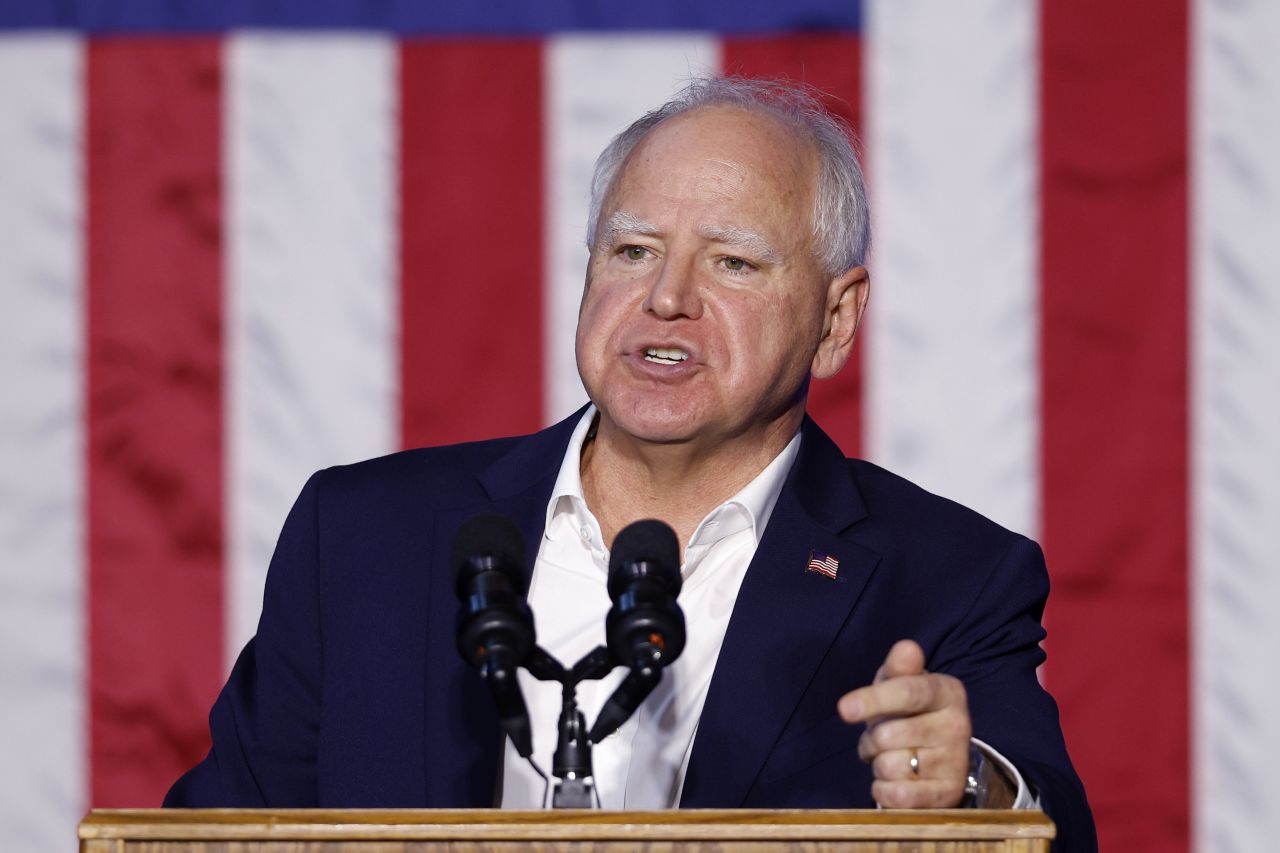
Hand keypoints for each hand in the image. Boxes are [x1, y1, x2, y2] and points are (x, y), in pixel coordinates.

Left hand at [836, 639, 970, 807]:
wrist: (940, 755)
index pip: (907, 693)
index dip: (873, 700)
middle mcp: (959, 725)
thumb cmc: (909, 711)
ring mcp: (955, 762)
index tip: (843, 709)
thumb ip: (899, 667)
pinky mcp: (949, 794)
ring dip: (877, 765)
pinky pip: (898, 796)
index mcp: (947, 691)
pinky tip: (893, 781)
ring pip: (890, 767)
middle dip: (870, 740)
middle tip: (879, 738)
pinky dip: (884, 790)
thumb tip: (906, 647)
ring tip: (890, 757)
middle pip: (889, 735)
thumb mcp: (901, 683)